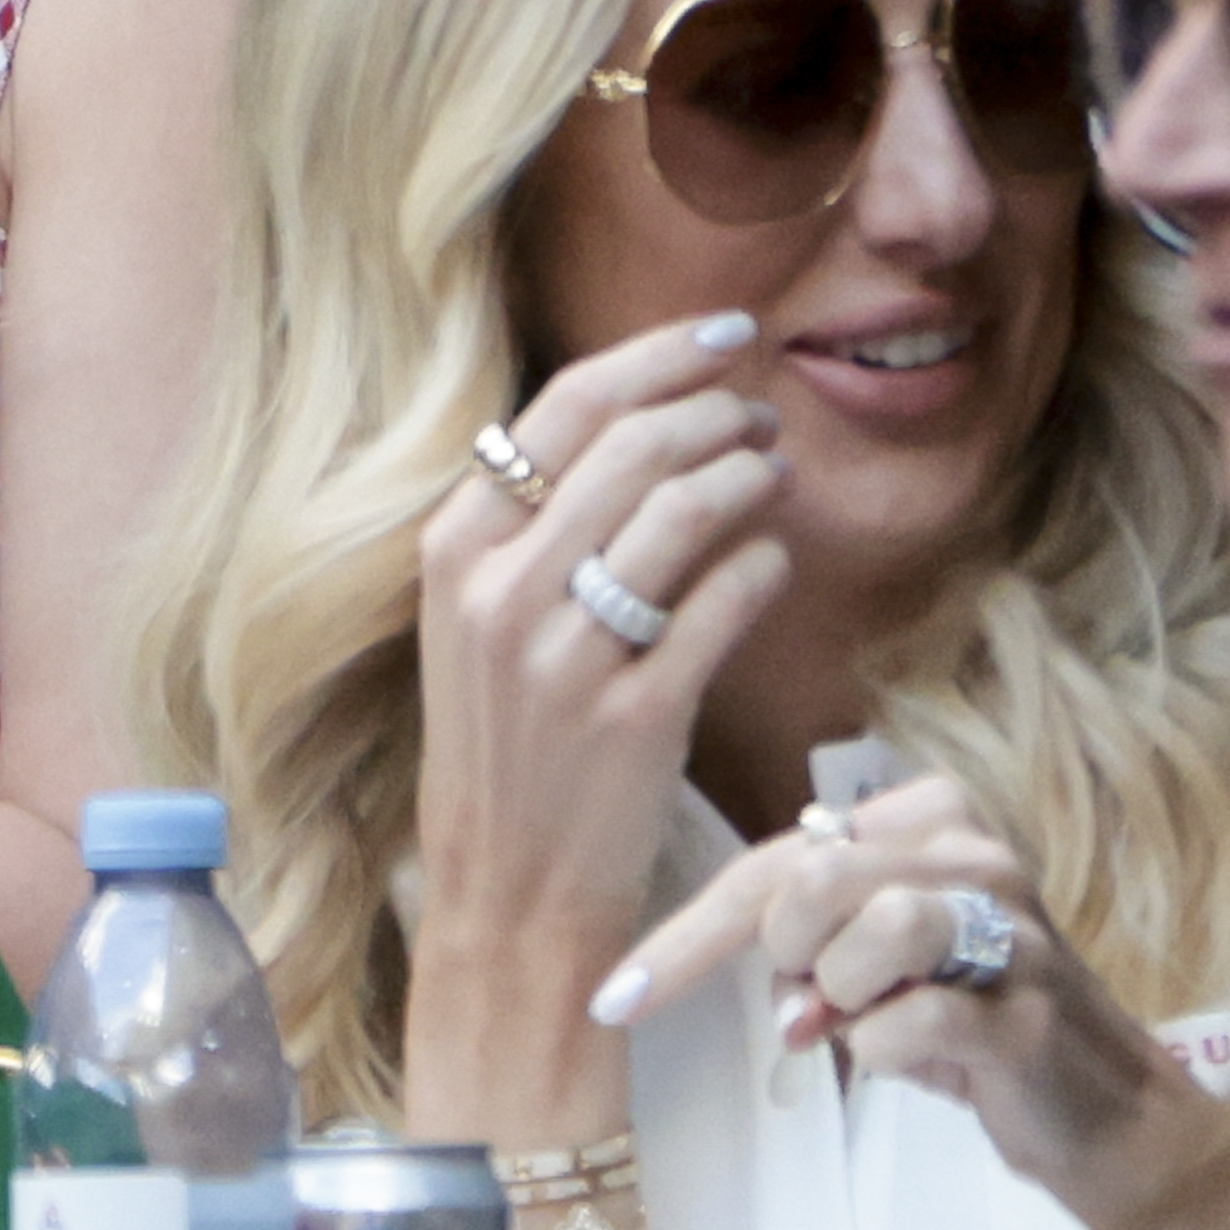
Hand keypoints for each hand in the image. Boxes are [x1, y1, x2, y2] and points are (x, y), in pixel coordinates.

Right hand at [401, 312, 792, 1133]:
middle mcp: (500, 591)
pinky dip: (761, 563)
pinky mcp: (635, 718)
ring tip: (776, 470)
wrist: (507, 895)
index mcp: (453, 549)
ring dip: (748, 473)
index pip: (565, 407)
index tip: (725, 335)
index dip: (658, 356)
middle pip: (633, 446)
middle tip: (759, 415)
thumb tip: (633, 414)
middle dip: (715, 411)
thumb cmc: (504, 743)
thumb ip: (529, 521)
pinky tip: (774, 554)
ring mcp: (565, 656)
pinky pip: (723, 603)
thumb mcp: (474, 618)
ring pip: (684, 512)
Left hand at [592, 773, 1229, 1229]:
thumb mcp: (878, 968)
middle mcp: (974, 850)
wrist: (1101, 1118)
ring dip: (844, 999)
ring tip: (868, 1024)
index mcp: (928, 818)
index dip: (688, 934)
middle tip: (818, 1005)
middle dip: (789, 957)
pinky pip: (911, 1022)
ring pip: (868, 929)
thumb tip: (764, 973)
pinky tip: (908, 1060)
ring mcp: (1013, 927)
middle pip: (812, 878)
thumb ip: (806, 941)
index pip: (778, 859)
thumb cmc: (972, 1028)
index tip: (612, 998)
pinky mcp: (1031, 1012)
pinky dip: (885, 1052)